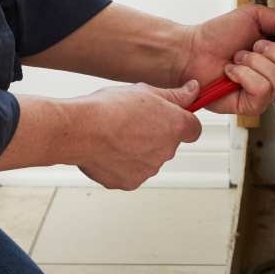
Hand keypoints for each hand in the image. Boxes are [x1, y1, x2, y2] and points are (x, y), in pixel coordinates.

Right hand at [73, 81, 202, 189]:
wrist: (81, 131)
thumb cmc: (109, 109)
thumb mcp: (146, 91)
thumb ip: (175, 95)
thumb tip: (193, 91)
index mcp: (175, 127)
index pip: (193, 129)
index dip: (181, 121)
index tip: (171, 116)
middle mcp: (166, 152)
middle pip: (168, 144)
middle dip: (155, 135)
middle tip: (133, 121)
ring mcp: (148, 169)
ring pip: (148, 158)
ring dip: (138, 149)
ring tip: (116, 134)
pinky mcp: (129, 182)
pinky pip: (129, 172)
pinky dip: (121, 163)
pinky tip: (108, 149)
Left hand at [181, 5, 274, 115]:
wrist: (193, 50)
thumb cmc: (218, 35)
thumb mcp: (255, 16)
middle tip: (255, 46)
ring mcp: (265, 92)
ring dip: (254, 62)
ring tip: (239, 58)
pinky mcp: (251, 105)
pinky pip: (261, 89)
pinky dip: (244, 75)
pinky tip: (232, 72)